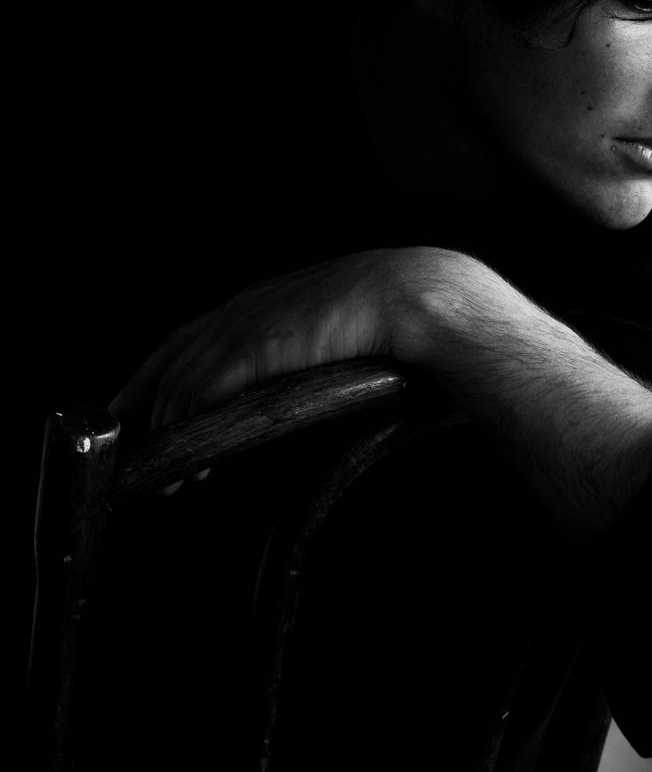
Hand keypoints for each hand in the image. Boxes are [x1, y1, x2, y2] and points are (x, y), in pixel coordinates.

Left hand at [111, 248, 408, 435]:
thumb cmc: (384, 308)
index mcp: (254, 301)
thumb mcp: (328, 323)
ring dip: (170, 435)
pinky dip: (191, 431)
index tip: (128, 405)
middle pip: (169, 363)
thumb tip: (298, 375)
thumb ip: (300, 345)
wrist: (403, 294)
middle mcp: (238, 310)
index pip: (182, 338)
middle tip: (140, 456)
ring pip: (180, 384)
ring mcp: (243, 327)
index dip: (150, 374)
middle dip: (146, 412)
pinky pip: (203, 394)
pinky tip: (195, 464)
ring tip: (172, 478)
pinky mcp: (253, 349)